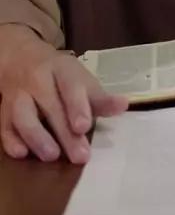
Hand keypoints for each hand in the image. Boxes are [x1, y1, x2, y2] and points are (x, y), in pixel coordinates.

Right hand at [0, 28, 127, 163]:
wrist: (22, 58)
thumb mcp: (80, 78)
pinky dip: (11, 140)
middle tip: (80, 156)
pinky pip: (4, 125)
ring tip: (52, 156)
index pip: (69, 85)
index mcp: (61, 69)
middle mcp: (37, 80)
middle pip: (50, 106)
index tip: (84, 126)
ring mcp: (18, 94)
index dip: (77, 106)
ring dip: (37, 137)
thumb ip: (99, 97)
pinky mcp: (4, 110)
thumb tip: (123, 106)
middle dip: (65, 133)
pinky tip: (21, 154)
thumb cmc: (59, 75)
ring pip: (22, 114)